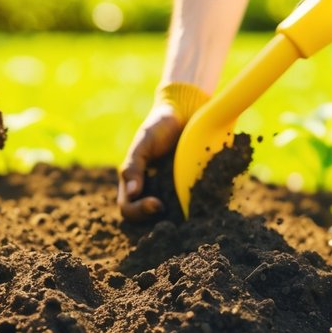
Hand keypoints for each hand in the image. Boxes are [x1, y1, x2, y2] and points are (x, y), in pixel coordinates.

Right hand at [118, 82, 209, 221]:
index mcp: (135, 184)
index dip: (139, 211)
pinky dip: (195, 209)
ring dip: (176, 219)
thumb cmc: (159, 126)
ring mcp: (171, 192)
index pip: (129, 209)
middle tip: (168, 210)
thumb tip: (132, 193)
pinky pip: (191, 206)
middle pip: (147, 219)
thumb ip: (133, 166)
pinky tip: (202, 204)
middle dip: (156, 220)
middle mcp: (151, 191)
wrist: (185, 112)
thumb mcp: (143, 143)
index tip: (157, 204)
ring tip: (188, 213)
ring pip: (169, 217)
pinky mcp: (191, 189)